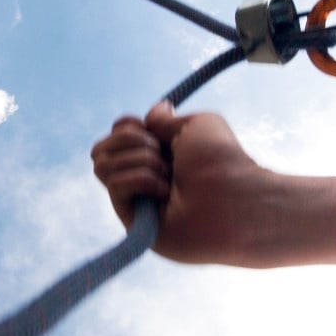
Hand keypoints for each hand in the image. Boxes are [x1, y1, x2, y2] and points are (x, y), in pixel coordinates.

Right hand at [91, 102, 268, 264]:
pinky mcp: (134, 224)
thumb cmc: (223, 161)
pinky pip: (114, 187)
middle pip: (100, 148)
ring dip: (139, 161)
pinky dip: (139, 180)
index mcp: (159, 154)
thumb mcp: (196, 124)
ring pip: (102, 166)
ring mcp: (137, 202)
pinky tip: (165, 192)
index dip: (127, 127)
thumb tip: (154, 111)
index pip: (116, 133)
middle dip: (127, 141)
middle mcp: (144, 176)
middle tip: (160, 152)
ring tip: (168, 175)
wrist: (234, 199)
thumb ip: (166, 119)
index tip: (153, 130)